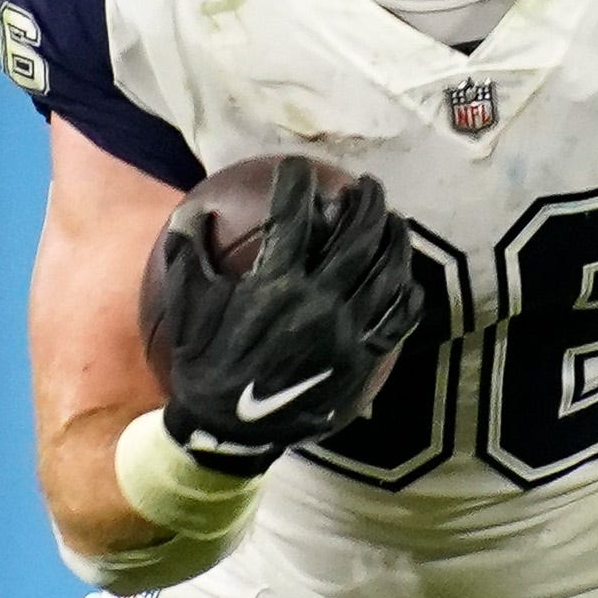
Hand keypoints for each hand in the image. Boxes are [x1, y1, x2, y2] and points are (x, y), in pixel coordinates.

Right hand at [150, 162, 419, 465]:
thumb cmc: (205, 364)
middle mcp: (316, 302)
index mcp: (273, 284)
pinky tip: (410, 283)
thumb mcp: (187, 308)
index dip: (297, 184)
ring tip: (396, 221)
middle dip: (366, 202)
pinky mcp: (360, 360)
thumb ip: (188, 256)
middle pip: (356, 237)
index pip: (293, 216)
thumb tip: (191, 209)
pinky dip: (408, 299)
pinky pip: (397, 324)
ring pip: (385, 274)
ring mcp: (344, 332)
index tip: (298, 169)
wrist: (228, 429)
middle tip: (367, 185)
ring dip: (395, 240)